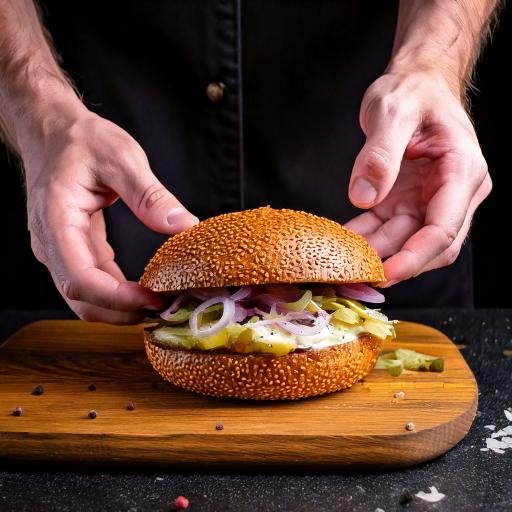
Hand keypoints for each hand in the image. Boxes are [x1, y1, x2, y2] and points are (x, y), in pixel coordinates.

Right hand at [23, 107, 197, 322]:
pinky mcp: (73, 249)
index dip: (117, 298)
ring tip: (159, 303)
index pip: (80, 278)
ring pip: (85, 297)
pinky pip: (93, 282)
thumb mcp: (121, 158)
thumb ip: (150, 195)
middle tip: (165, 309)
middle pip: (81, 298)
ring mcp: (59, 249)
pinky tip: (144, 290)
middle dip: (122, 312)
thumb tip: (183, 226)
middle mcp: (51, 242)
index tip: (153, 300)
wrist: (54, 131)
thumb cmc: (82, 140)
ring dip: (120, 308)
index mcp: (57, 220)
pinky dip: (117, 294)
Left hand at [345, 72, 490, 285]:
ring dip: (377, 254)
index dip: (416, 257)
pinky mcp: (407, 201)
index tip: (386, 273)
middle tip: (359, 277)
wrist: (415, 84)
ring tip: (344, 263)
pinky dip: (367, 238)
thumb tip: (364, 196)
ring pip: (405, 241)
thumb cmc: (413, 91)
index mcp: (461, 171)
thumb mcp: (392, 111)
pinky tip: (344, 244)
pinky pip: (387, 228)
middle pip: (429, 244)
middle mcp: (451, 192)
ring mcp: (429, 199)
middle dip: (396, 264)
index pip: (444, 227)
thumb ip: (380, 154)